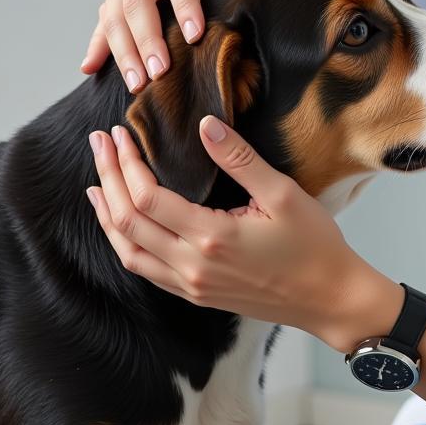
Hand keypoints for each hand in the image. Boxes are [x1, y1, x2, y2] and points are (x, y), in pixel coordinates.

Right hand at [81, 0, 260, 92]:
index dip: (185, 6)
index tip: (194, 37)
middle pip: (137, 1)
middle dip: (148, 39)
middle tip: (161, 71)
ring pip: (115, 17)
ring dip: (124, 52)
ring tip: (139, 83)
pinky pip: (102, 25)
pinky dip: (96, 47)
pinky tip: (91, 68)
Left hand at [86, 114, 393, 349]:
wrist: (330, 299)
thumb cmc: (314, 245)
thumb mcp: (284, 194)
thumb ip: (240, 159)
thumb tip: (206, 125)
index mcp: (212, 238)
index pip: (147, 199)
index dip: (126, 164)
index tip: (120, 134)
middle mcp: (192, 267)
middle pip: (127, 222)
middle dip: (108, 179)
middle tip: (99, 144)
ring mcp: (191, 286)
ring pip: (128, 252)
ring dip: (106, 216)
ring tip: (96, 185)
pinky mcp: (197, 295)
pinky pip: (144, 270)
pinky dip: (124, 243)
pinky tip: (123, 226)